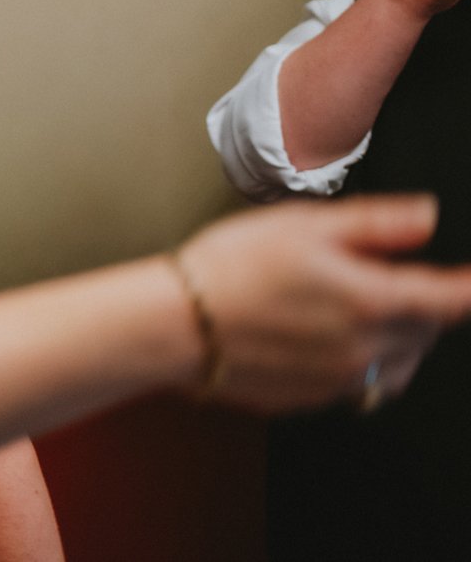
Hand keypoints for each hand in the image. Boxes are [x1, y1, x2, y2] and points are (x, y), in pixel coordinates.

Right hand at [174, 195, 470, 413]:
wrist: (174, 322)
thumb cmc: (229, 268)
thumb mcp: (303, 223)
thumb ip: (376, 222)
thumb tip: (426, 216)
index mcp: (373, 302)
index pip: (452, 300)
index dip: (469, 287)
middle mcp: (366, 350)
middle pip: (426, 332)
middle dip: (422, 304)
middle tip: (386, 276)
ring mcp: (339, 381)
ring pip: (398, 365)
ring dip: (397, 339)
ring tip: (360, 311)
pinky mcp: (311, 400)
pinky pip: (356, 385)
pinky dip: (356, 362)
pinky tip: (320, 336)